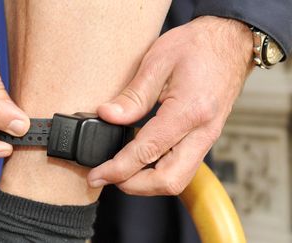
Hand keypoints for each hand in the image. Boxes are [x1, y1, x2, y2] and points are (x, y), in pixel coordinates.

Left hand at [87, 16, 253, 194]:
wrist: (230, 41)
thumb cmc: (197, 46)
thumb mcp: (158, 62)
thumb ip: (132, 96)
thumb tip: (108, 116)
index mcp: (189, 111)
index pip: (148, 152)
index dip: (118, 169)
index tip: (97, 175)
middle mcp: (203, 132)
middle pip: (168, 181)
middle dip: (133, 186)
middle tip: (107, 176)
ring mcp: (207, 138)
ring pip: (177, 179)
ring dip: (146, 182)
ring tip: (121, 169)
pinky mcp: (205, 138)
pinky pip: (182, 167)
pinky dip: (158, 171)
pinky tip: (141, 159)